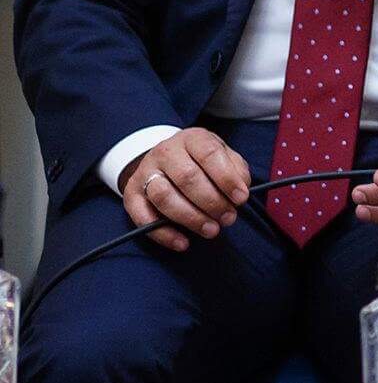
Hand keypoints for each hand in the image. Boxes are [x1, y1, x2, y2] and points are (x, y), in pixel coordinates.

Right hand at [121, 128, 250, 251]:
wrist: (165, 159)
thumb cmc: (202, 161)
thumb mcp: (223, 155)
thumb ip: (236, 169)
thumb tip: (241, 190)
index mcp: (192, 138)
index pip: (209, 154)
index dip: (227, 178)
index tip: (241, 198)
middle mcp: (166, 152)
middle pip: (187, 177)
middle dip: (211, 202)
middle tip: (228, 218)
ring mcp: (146, 172)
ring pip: (164, 197)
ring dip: (190, 218)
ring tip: (211, 230)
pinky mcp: (131, 195)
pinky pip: (143, 217)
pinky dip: (163, 234)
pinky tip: (183, 243)